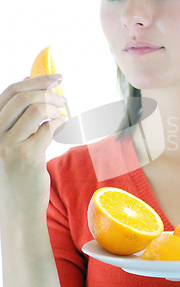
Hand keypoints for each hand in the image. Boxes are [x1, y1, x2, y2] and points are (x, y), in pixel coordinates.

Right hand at [0, 75, 66, 219]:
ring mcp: (7, 146)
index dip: (36, 80)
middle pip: (23, 97)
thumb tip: (33, 84)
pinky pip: (49, 128)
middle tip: (65, 97)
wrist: (17, 209)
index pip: (10, 91)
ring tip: (64, 113)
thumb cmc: (17, 173)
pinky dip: (61, 122)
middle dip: (49, 90)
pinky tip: (64, 126)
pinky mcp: (25, 157)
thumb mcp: (10, 141)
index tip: (56, 77)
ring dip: (57, 107)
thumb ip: (17, 117)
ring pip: (36, 109)